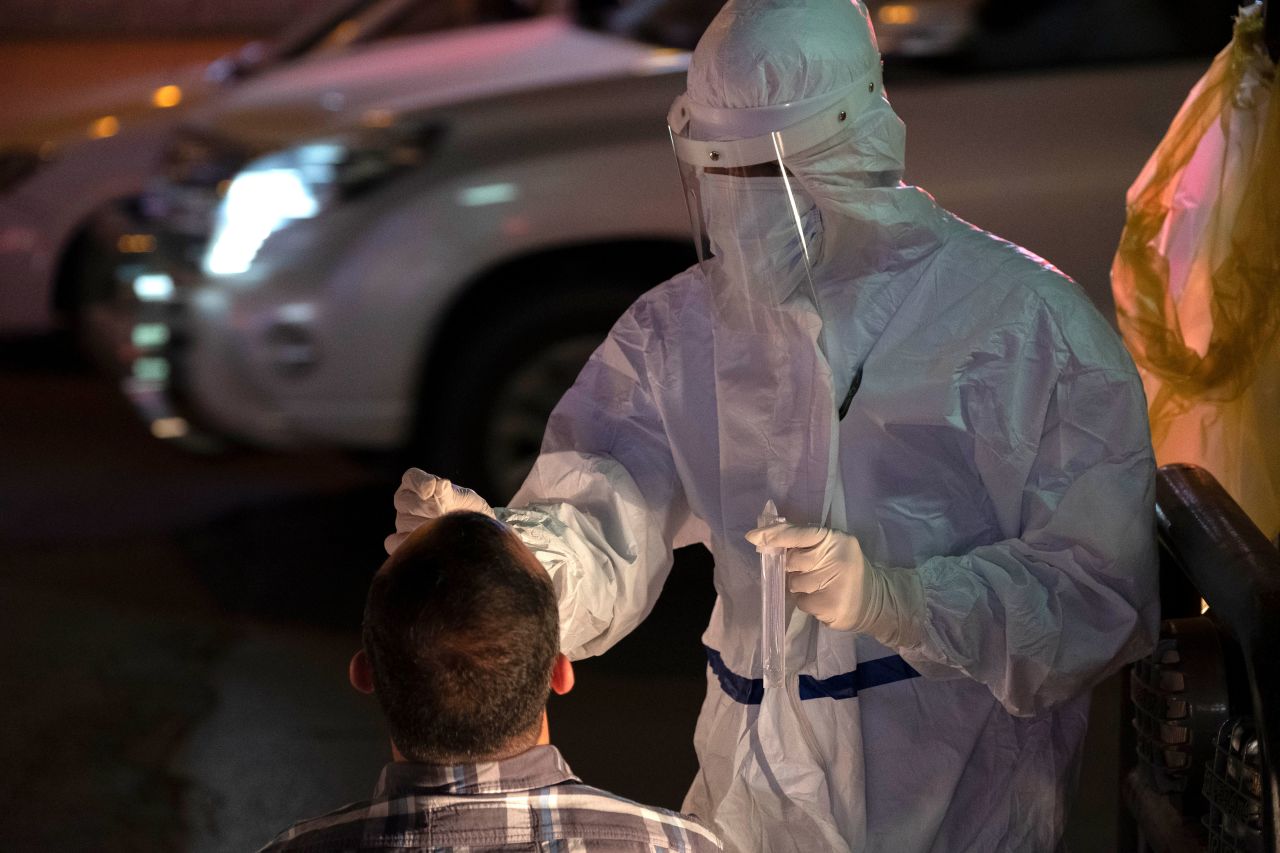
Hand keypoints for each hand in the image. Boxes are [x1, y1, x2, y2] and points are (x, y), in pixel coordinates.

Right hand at [384, 469, 494, 553]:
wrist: (470, 535)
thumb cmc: (466, 511)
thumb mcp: (465, 499)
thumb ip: (452, 493)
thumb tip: (442, 485)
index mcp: (419, 484)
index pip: (412, 477)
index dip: (420, 483)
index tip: (434, 490)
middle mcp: (406, 500)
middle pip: (403, 500)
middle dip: (428, 508)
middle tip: (444, 514)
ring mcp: (402, 521)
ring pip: (403, 521)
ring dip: (425, 526)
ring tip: (443, 529)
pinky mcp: (401, 541)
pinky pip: (396, 541)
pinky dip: (412, 542)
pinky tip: (429, 542)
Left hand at [746, 522, 923, 646]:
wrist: (875, 600)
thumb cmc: (847, 569)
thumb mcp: (832, 548)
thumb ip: (806, 542)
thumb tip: (767, 539)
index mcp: (835, 539)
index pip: (800, 533)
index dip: (775, 534)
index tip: (753, 537)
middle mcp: (836, 558)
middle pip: (792, 561)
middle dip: (793, 568)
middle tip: (809, 571)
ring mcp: (834, 582)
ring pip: (794, 583)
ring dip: (801, 587)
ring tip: (820, 587)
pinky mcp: (830, 605)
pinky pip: (802, 602)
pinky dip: (808, 602)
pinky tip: (823, 599)